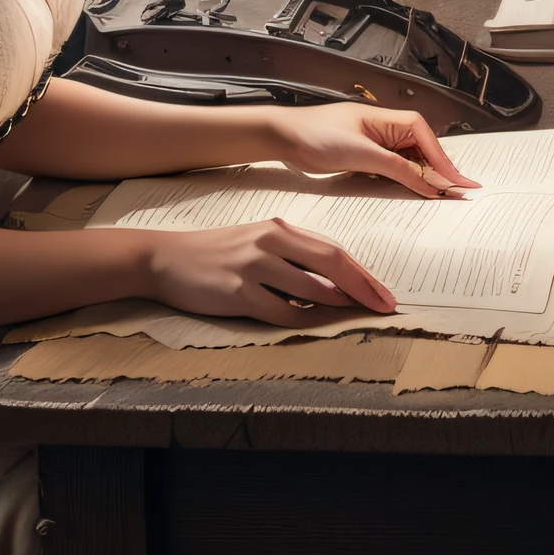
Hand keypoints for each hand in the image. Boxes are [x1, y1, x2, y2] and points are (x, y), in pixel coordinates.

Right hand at [142, 217, 396, 325]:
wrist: (167, 258)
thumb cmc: (216, 253)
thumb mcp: (256, 242)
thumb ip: (291, 255)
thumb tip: (332, 280)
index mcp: (278, 229)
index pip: (332, 250)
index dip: (362, 273)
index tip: (384, 293)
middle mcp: (269, 243)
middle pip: (331, 263)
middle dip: (363, 287)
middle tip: (386, 307)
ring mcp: (253, 267)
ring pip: (311, 289)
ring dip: (338, 306)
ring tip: (356, 318)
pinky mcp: (238, 292)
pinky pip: (281, 312)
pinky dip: (302, 321)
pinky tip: (313, 325)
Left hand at [272, 103, 480, 196]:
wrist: (283, 137)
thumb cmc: (315, 135)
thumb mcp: (361, 154)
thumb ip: (397, 168)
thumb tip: (428, 182)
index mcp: (386, 118)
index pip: (425, 137)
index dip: (443, 160)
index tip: (458, 182)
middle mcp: (384, 128)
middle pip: (422, 148)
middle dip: (440, 169)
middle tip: (461, 191)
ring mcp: (374, 142)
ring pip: (409, 159)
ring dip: (425, 175)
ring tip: (445, 193)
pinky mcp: (364, 156)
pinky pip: (393, 167)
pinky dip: (406, 179)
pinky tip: (415, 190)